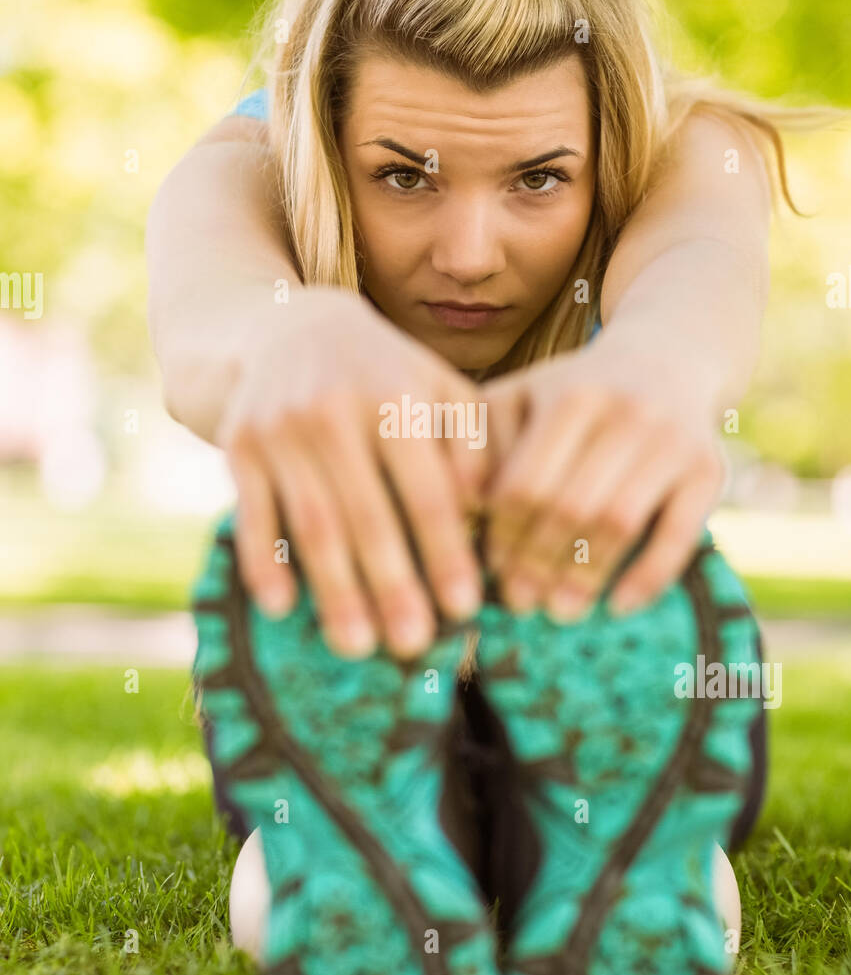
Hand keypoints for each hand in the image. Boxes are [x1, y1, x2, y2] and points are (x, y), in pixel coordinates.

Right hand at [218, 288, 489, 659]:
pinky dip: (264, 561)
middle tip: (413, 644)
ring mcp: (281, 429)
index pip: (427, 492)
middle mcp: (334, 411)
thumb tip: (487, 511)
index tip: (465, 608)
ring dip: (334, 591)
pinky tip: (282, 607)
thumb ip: (470, 443)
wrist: (286, 327)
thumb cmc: (384, 373)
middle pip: (368, 517)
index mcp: (395, 399)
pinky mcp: (239, 444)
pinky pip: (252, 513)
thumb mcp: (437, 388)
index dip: (446, 553)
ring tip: (357, 646)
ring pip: (312, 524)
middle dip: (392, 587)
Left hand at [480, 331, 725, 619]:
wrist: (668, 357)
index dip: (504, 535)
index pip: (525, 483)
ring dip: (585, 576)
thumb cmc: (575, 392)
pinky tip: (619, 607)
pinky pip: (680, 534)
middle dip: (538, 562)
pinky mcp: (709, 467)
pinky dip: (649, 576)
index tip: (490, 571)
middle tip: (520, 603)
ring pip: (619, 522)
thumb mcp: (521, 396)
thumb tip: (463, 507)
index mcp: (570, 396)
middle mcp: (625, 412)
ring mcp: (671, 440)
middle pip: (570, 506)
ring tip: (559, 612)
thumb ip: (482, 440)